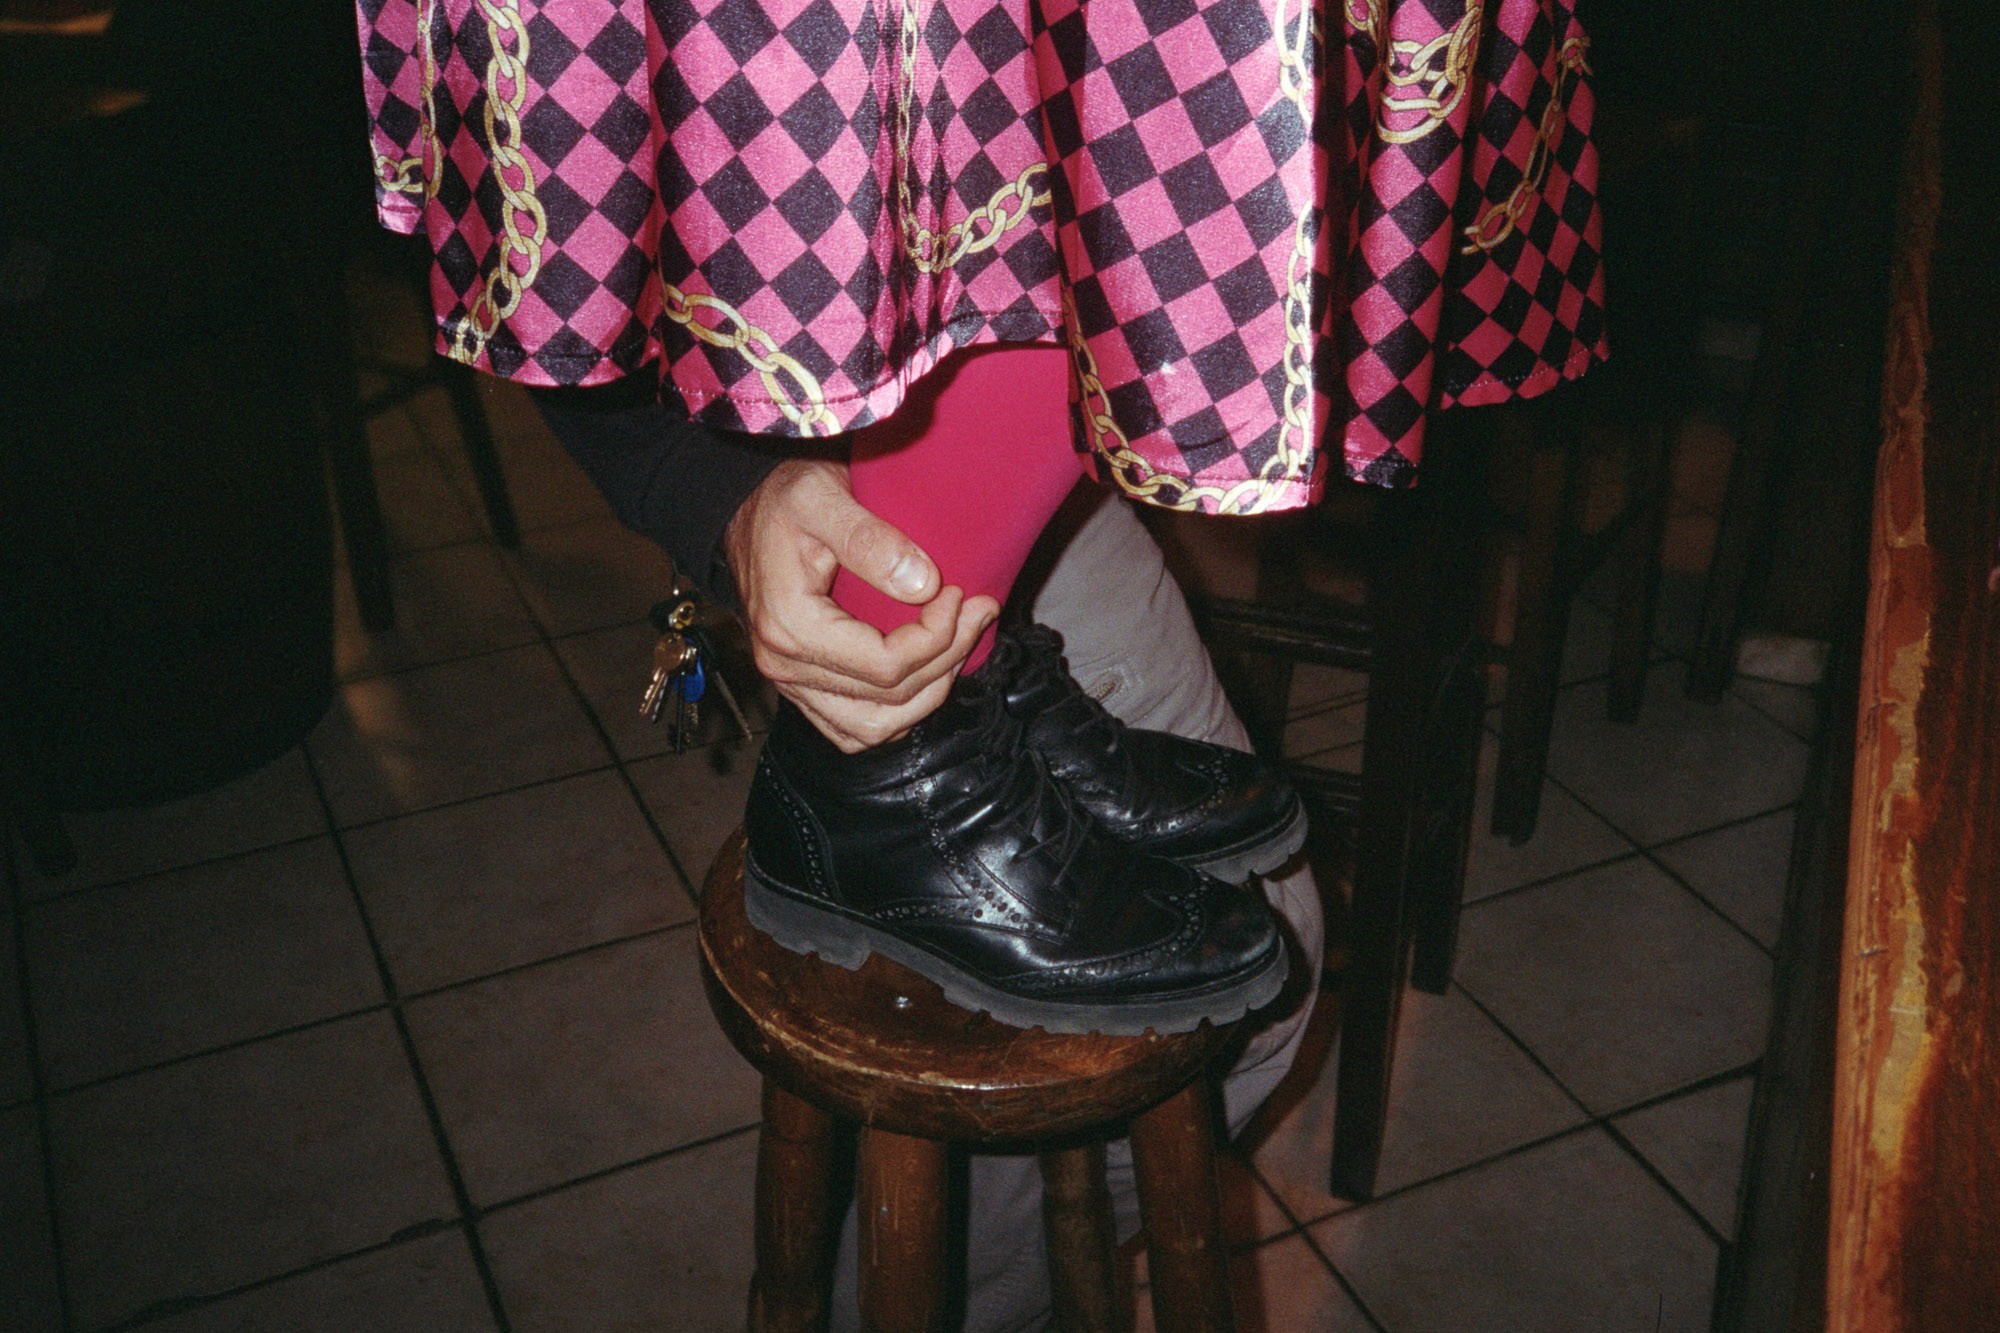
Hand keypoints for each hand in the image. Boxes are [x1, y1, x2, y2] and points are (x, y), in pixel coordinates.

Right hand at [723, 458, 997, 751]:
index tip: (959, 593)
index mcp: (791, 626)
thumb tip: (924, 585)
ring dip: (927, 693)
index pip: (887, 665)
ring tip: (957, 644)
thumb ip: (870, 540)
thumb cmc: (783, 499)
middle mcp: (785, 666)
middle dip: (947, 657)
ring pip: (874, 727)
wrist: (748, 507)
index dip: (938, 637)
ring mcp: (792, 682)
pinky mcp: (802, 685)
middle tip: (977, 611)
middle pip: (890, 698)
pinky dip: (896, 712)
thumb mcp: (822, 497)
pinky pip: (853, 727)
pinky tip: (925, 671)